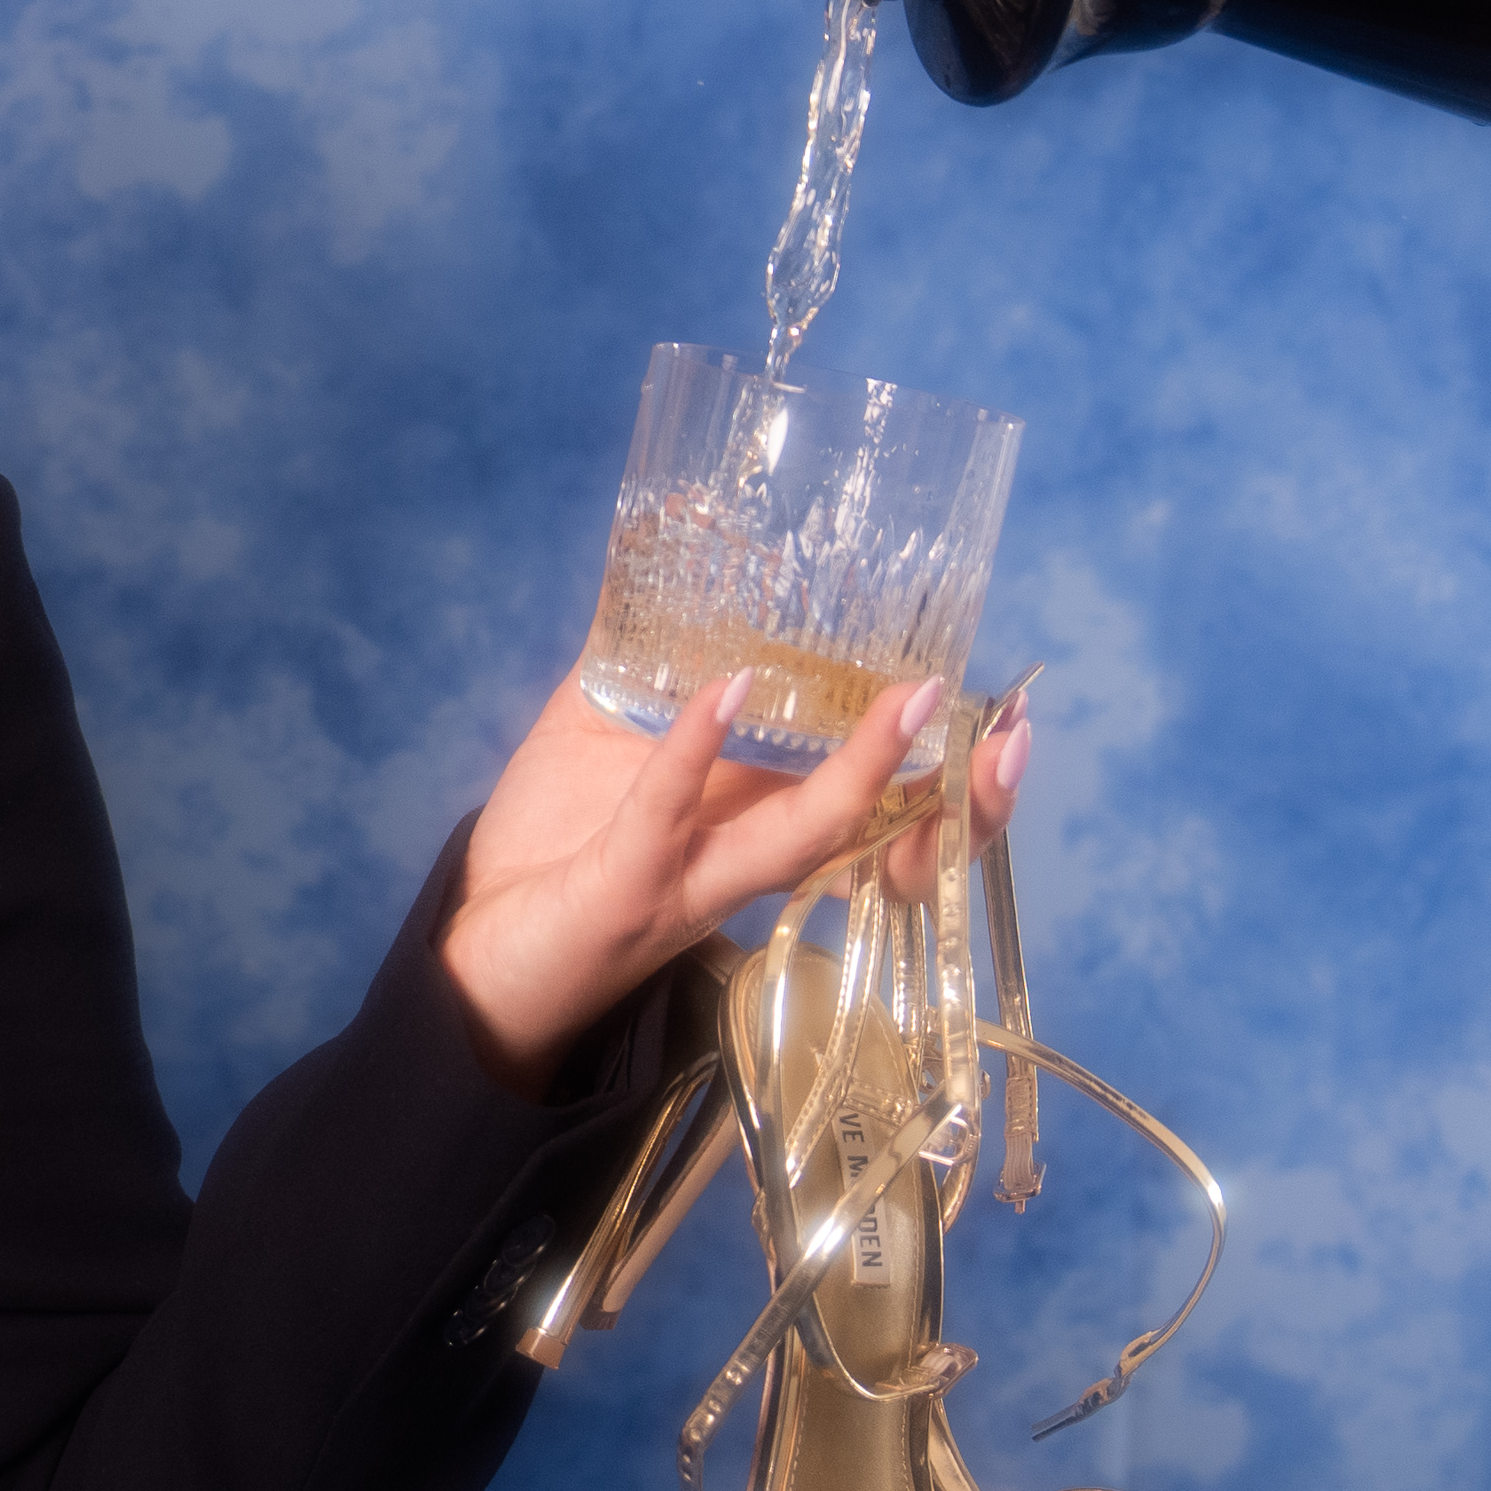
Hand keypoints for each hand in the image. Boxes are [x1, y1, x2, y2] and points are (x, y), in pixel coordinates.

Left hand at [434, 669, 1029, 1089]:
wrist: (476, 946)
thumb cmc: (553, 842)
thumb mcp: (606, 732)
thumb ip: (645, 656)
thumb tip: (670, 545)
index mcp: (765, 827)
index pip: (894, 812)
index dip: (961, 778)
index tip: (1013, 721)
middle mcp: (753, 864)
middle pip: (888, 840)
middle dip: (964, 796)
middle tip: (1010, 734)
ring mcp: (698, 882)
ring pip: (807, 839)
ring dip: (865, 773)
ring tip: (908, 699)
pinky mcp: (628, 891)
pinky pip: (669, 817)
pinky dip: (694, 751)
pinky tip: (724, 692)